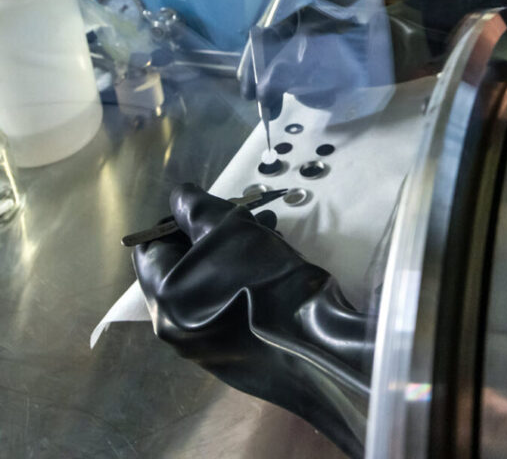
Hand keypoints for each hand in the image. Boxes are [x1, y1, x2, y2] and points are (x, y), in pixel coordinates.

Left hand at [133, 183, 374, 455]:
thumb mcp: (230, 229)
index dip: (176, 220)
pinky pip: (222, 308)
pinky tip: (271, 265)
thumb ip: (196, 209)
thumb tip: (178, 197)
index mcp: (164, 295)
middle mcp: (172, 325)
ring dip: (230, 256)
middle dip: (211, 236)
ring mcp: (199, 345)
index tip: (211, 209)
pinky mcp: (228, 355)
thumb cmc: (263, 278)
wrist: (311, 342)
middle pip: (180, 267)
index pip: (150, 246)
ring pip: (205, 286)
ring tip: (268, 234)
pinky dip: (238, 283)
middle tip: (246, 218)